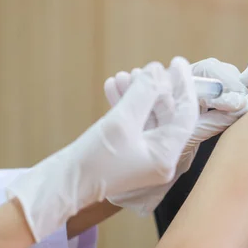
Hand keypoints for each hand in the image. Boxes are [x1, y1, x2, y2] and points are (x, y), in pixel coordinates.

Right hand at [6, 58, 198, 241]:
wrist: (60, 186)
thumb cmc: (93, 160)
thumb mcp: (121, 121)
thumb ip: (144, 93)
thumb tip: (158, 69)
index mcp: (167, 156)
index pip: (186, 115)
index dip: (183, 86)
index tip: (176, 62)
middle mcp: (160, 157)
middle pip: (167, 113)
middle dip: (155, 88)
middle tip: (146, 68)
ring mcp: (144, 155)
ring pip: (148, 115)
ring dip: (138, 93)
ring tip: (123, 75)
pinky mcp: (127, 151)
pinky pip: (133, 122)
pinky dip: (125, 103)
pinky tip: (112, 85)